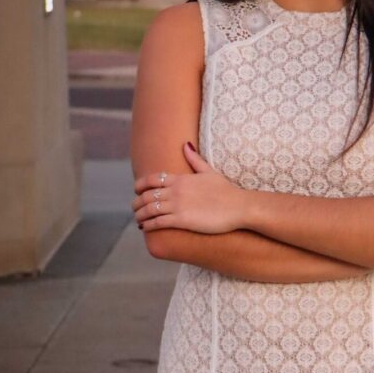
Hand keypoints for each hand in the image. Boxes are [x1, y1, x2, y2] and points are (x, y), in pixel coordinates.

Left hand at [132, 143, 246, 233]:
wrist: (239, 207)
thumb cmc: (226, 191)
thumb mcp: (209, 172)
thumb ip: (195, 159)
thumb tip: (185, 144)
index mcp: (181, 179)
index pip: (152, 179)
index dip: (140, 185)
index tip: (136, 190)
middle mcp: (176, 191)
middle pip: (147, 195)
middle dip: (137, 202)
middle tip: (134, 208)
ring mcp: (178, 206)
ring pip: (149, 209)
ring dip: (140, 214)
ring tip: (138, 219)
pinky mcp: (182, 220)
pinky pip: (158, 222)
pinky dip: (148, 225)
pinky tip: (145, 227)